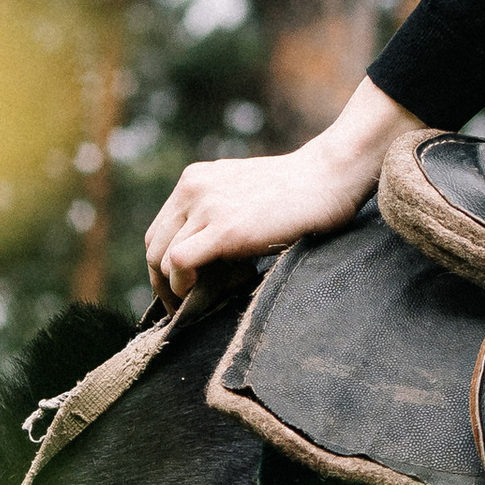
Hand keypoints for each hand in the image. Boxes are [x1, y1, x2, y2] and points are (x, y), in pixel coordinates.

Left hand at [144, 85, 406, 300]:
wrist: (330, 176)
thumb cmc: (298, 194)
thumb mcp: (244, 196)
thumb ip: (218, 218)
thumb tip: (204, 267)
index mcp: (195, 180)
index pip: (160, 230)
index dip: (163, 265)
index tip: (180, 289)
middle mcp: (193, 188)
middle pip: (154, 245)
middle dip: (161, 282)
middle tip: (179, 307)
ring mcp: (206, 206)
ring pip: (162, 257)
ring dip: (172, 290)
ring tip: (191, 308)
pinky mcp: (224, 229)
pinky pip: (179, 262)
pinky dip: (180, 286)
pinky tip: (197, 296)